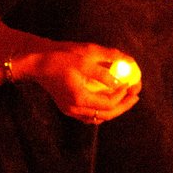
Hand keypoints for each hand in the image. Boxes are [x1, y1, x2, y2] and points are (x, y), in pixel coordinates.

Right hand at [25, 40, 141, 122]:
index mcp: (79, 98)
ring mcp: (69, 110)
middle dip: (123, 105)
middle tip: (136, 94)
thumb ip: (104, 70)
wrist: (35, 61)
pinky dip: (102, 109)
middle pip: (105, 115)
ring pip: (98, 117)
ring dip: (114, 108)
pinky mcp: (67, 107)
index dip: (122, 95)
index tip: (131, 83)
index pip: (108, 103)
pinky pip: (89, 114)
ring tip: (127, 97)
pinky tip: (110, 100)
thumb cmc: (59, 56)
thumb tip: (121, 80)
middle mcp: (74, 109)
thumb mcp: (84, 58)